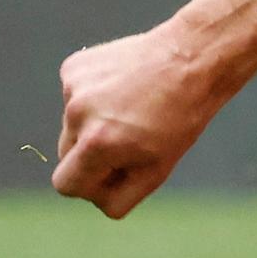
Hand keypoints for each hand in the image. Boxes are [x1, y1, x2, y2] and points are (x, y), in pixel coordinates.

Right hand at [52, 20, 227, 215]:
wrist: (191, 58)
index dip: (88, 185)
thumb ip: (118, 198)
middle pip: (65, 154)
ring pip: (72, 124)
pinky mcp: (73, 67)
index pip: (65, 184)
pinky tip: (123, 87)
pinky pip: (74, 96)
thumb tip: (93, 198)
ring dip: (94, 123)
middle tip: (130, 139)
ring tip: (132, 109)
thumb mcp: (156, 172)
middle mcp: (77, 113)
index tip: (113, 173)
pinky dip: (94, 97)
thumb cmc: (179, 120)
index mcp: (96, 144)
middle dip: (91, 155)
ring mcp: (72, 86)